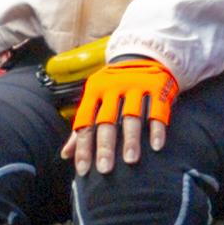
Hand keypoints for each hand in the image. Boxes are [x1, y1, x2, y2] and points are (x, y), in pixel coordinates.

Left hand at [63, 51, 176, 173]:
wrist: (144, 54)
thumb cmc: (115, 85)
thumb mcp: (96, 98)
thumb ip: (82, 125)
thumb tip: (65, 154)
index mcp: (95, 91)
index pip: (85, 121)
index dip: (83, 146)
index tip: (83, 169)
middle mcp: (114, 88)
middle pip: (107, 120)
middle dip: (105, 146)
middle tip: (105, 169)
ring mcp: (137, 87)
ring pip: (132, 116)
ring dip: (131, 139)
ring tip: (130, 160)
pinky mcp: (158, 87)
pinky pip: (157, 111)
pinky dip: (156, 129)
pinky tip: (156, 147)